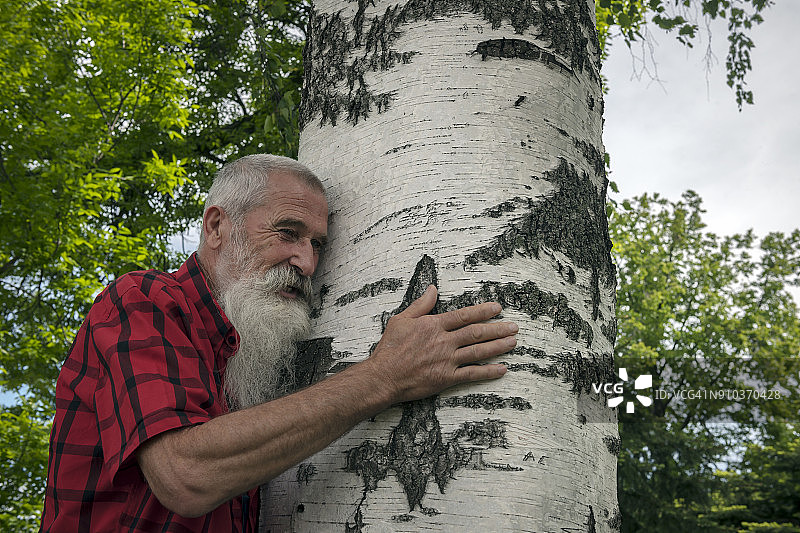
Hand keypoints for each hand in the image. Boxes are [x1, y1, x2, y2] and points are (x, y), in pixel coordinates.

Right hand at [366, 284, 515, 402]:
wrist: (383, 377)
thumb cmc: (389, 349)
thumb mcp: (401, 320)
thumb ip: (420, 304)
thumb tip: (433, 288)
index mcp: (433, 325)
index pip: (464, 315)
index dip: (483, 311)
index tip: (497, 308)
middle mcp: (444, 341)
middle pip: (477, 332)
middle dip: (498, 329)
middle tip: (514, 326)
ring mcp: (447, 360)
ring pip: (479, 351)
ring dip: (498, 346)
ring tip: (513, 342)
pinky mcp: (446, 378)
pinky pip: (472, 374)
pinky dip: (489, 372)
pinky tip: (502, 369)